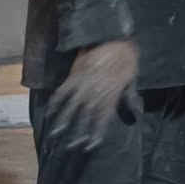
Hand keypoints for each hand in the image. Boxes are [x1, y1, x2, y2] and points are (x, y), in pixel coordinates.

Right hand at [45, 38, 138, 156]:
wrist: (113, 36)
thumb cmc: (126, 57)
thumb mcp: (132, 79)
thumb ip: (129, 98)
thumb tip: (134, 116)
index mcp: (111, 94)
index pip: (102, 118)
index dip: (96, 133)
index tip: (90, 146)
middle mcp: (96, 92)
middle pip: (86, 116)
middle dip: (78, 132)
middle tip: (71, 147)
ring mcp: (83, 84)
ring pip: (72, 106)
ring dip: (63, 121)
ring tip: (56, 134)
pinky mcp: (74, 75)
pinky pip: (62, 91)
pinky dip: (56, 102)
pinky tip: (50, 112)